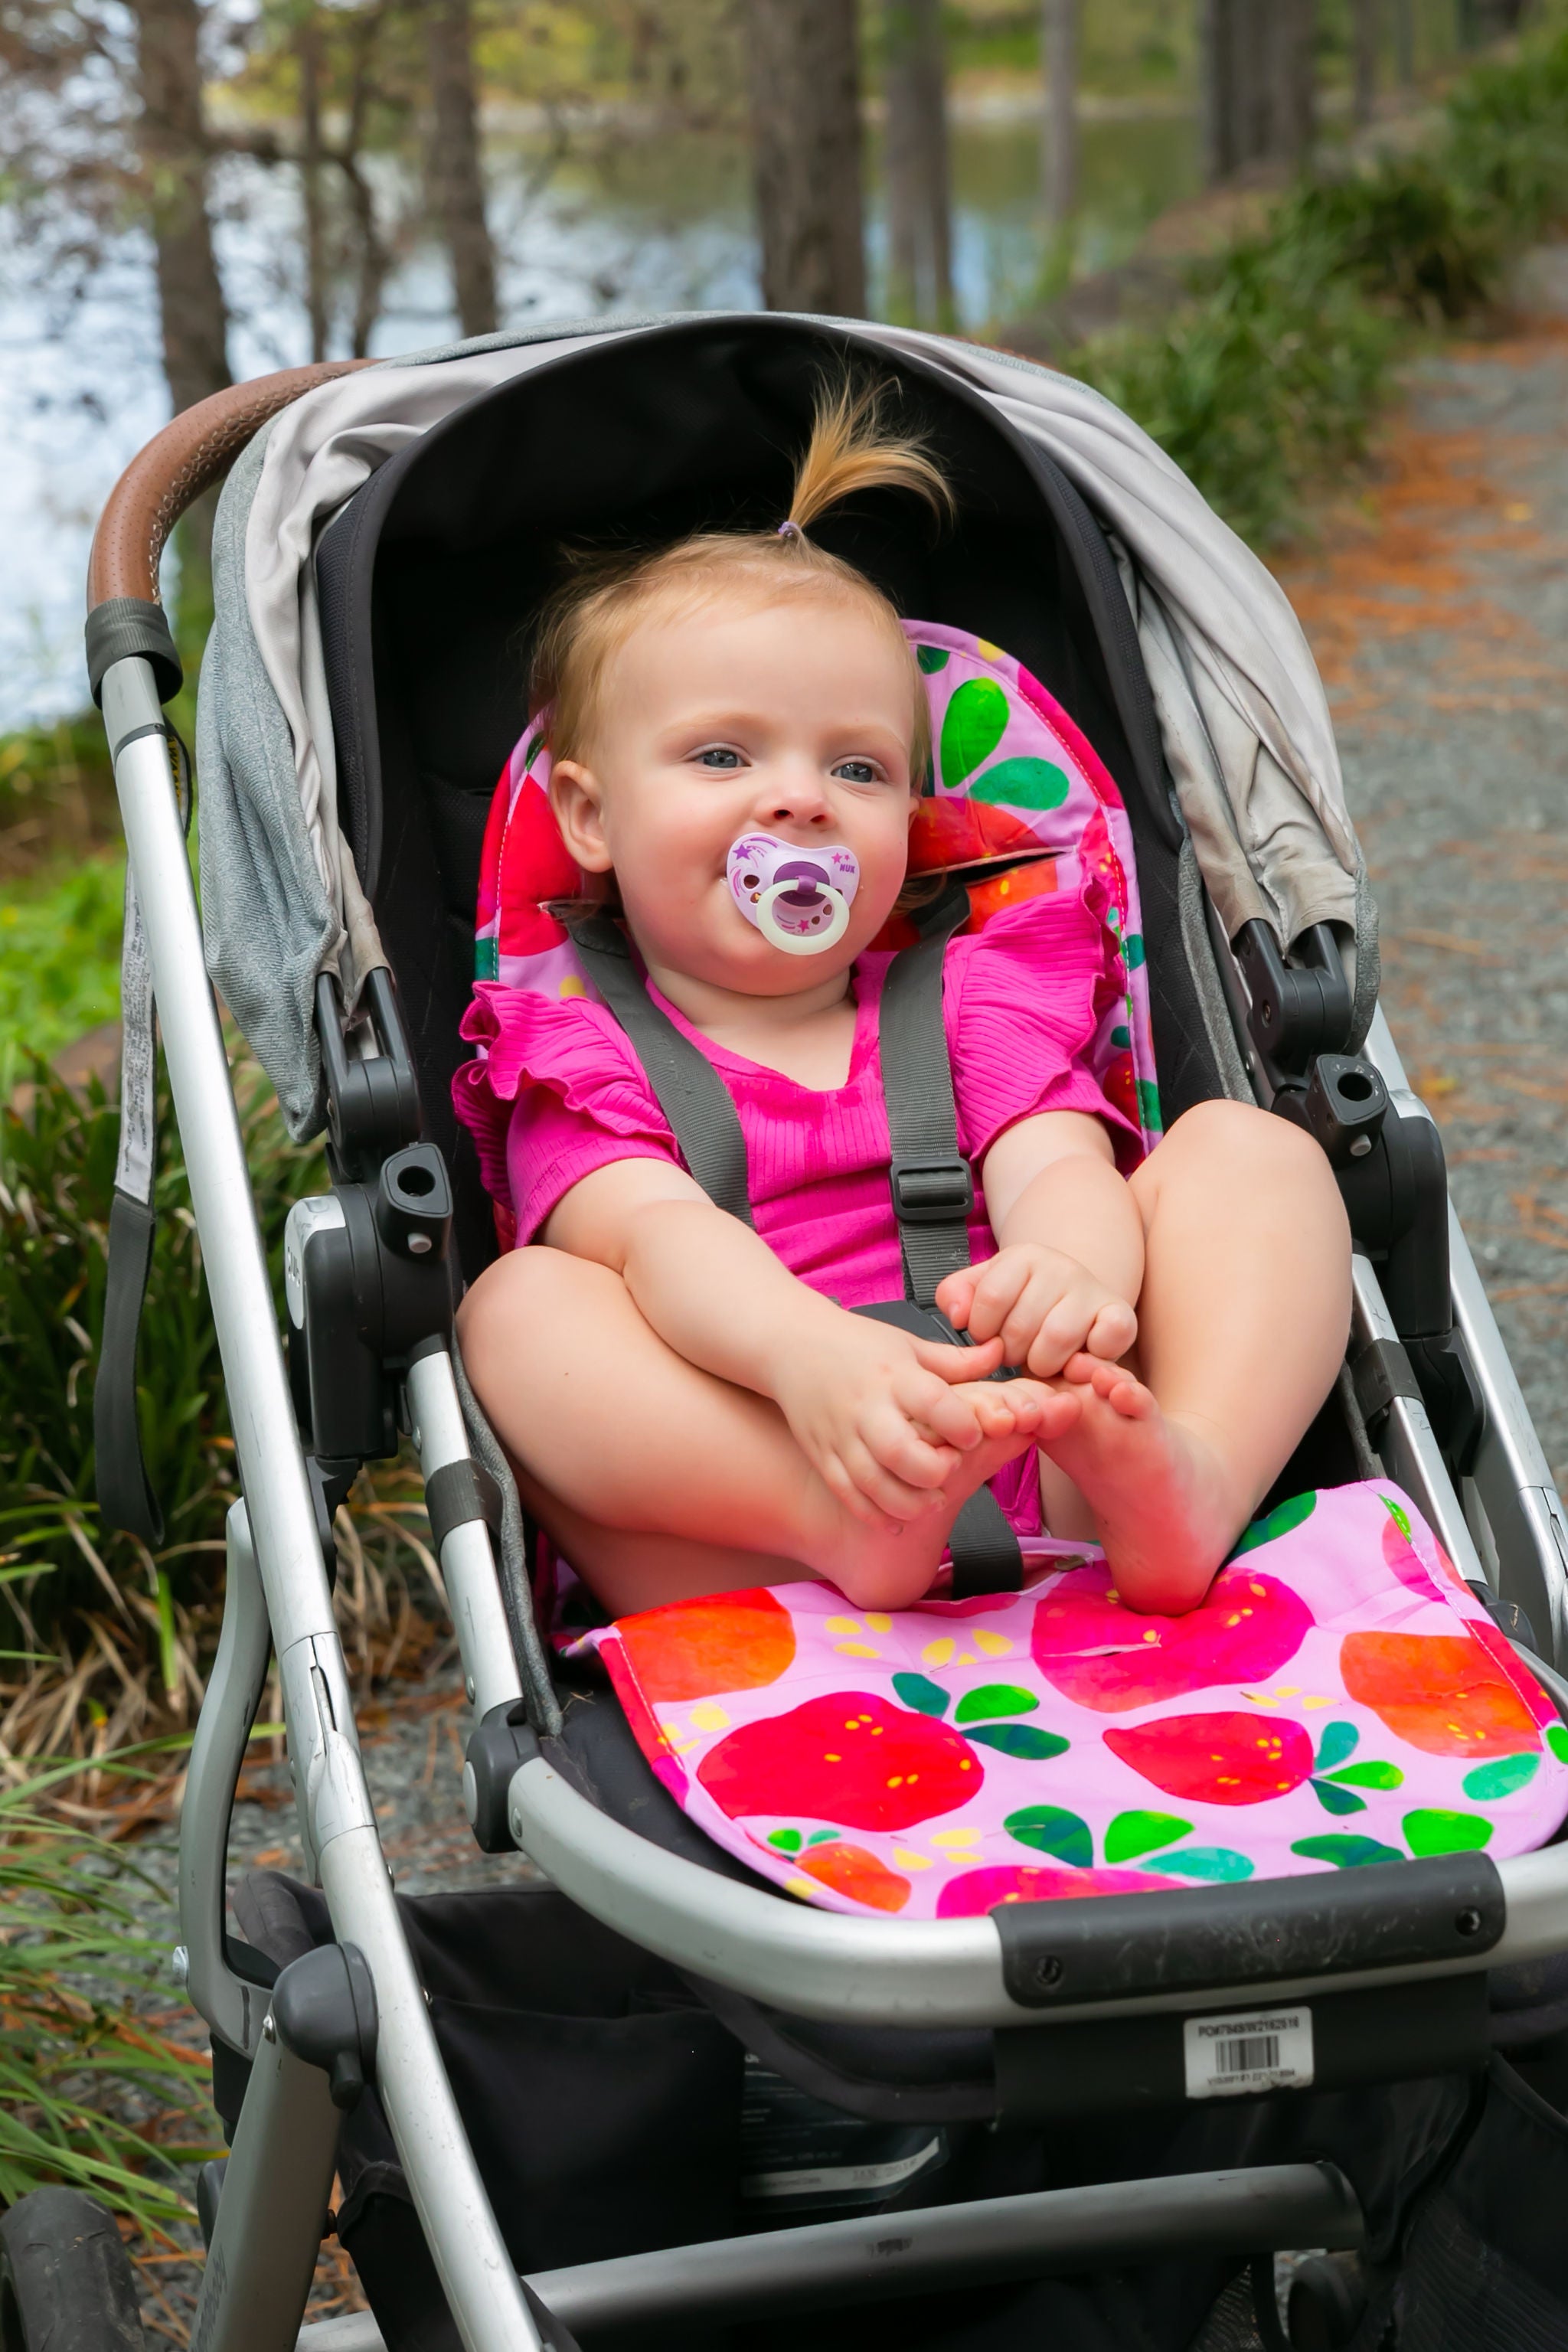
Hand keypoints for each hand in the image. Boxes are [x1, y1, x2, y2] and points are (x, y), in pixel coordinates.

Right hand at [771, 1318, 1032, 1529]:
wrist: (790, 1345)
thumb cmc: (857, 1344)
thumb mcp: (908, 1344)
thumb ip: (956, 1360)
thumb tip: (1001, 1352)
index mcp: (893, 1374)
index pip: (932, 1401)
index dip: (960, 1424)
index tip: (974, 1435)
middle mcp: (865, 1407)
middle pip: (898, 1451)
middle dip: (932, 1471)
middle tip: (951, 1469)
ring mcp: (840, 1434)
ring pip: (872, 1482)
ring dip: (907, 1502)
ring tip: (932, 1502)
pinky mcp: (822, 1454)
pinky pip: (846, 1492)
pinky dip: (872, 1513)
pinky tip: (896, 1520)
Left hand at [937, 1243, 1136, 1378]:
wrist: (1072, 1294)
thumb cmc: (1024, 1300)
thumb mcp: (984, 1289)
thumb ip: (956, 1296)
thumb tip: (958, 1316)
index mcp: (1023, 1257)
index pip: (989, 1299)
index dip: (983, 1330)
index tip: (989, 1336)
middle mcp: (1061, 1266)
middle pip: (1021, 1326)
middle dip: (1011, 1352)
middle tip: (1016, 1352)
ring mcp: (1092, 1289)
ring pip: (1057, 1339)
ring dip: (1042, 1362)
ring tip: (1040, 1359)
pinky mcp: (1121, 1314)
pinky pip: (1108, 1338)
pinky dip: (1091, 1355)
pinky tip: (1077, 1358)